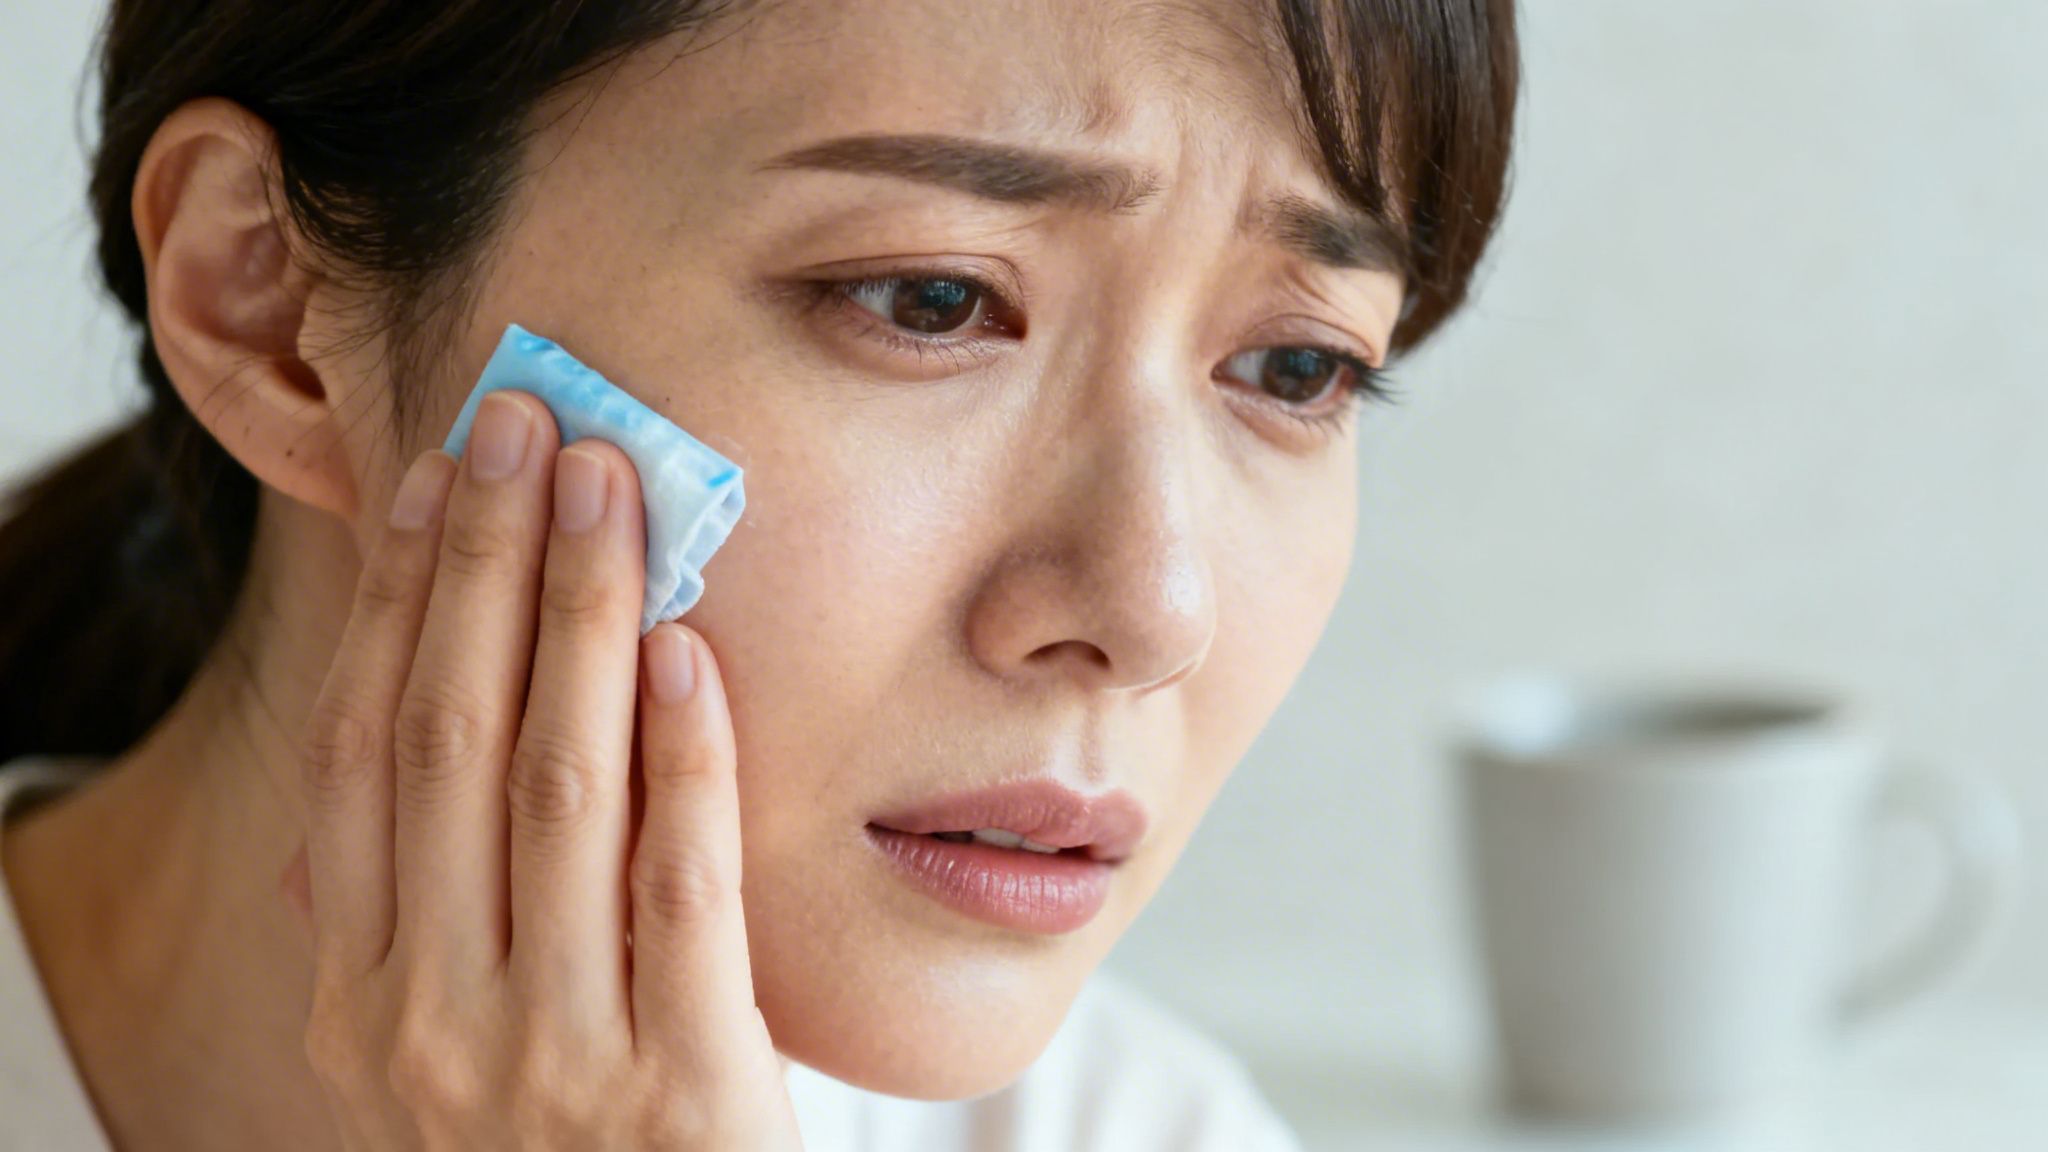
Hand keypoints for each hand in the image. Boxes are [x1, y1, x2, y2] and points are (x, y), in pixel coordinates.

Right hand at [277, 391, 798, 1149]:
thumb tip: (410, 707)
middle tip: (530, 427)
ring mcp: (552, 1053)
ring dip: (583, 619)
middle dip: (490, 566)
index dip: (403, 602)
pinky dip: (684, 759)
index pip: (366, 754)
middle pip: (452, 739)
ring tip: (614, 492)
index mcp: (363, 990)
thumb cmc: (564, 1130)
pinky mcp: (683, 1082)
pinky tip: (688, 651)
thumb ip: (429, 902)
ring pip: (559, 787)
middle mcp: (430, 1016)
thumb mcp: (454, 1033)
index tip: (441, 477)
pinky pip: (680, 885)